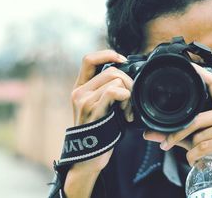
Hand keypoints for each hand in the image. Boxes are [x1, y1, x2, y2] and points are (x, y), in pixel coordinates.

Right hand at [69, 50, 133, 171]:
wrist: (88, 157)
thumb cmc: (100, 131)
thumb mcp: (100, 106)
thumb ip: (106, 90)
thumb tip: (126, 77)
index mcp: (80, 87)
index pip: (89, 59)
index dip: (107, 54)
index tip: (123, 60)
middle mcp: (79, 91)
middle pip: (111, 71)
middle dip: (129, 82)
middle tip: (132, 100)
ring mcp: (84, 100)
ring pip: (115, 80)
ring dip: (129, 94)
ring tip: (128, 110)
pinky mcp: (92, 110)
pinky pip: (113, 92)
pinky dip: (126, 99)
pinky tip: (127, 113)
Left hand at [144, 63, 211, 196]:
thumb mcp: (197, 141)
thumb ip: (176, 134)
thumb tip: (147, 133)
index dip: (200, 72)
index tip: (188, 64)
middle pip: (196, 118)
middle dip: (178, 134)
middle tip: (166, 144)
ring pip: (198, 135)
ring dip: (190, 150)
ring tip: (194, 157)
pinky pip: (203, 146)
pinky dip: (195, 157)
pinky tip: (198, 162)